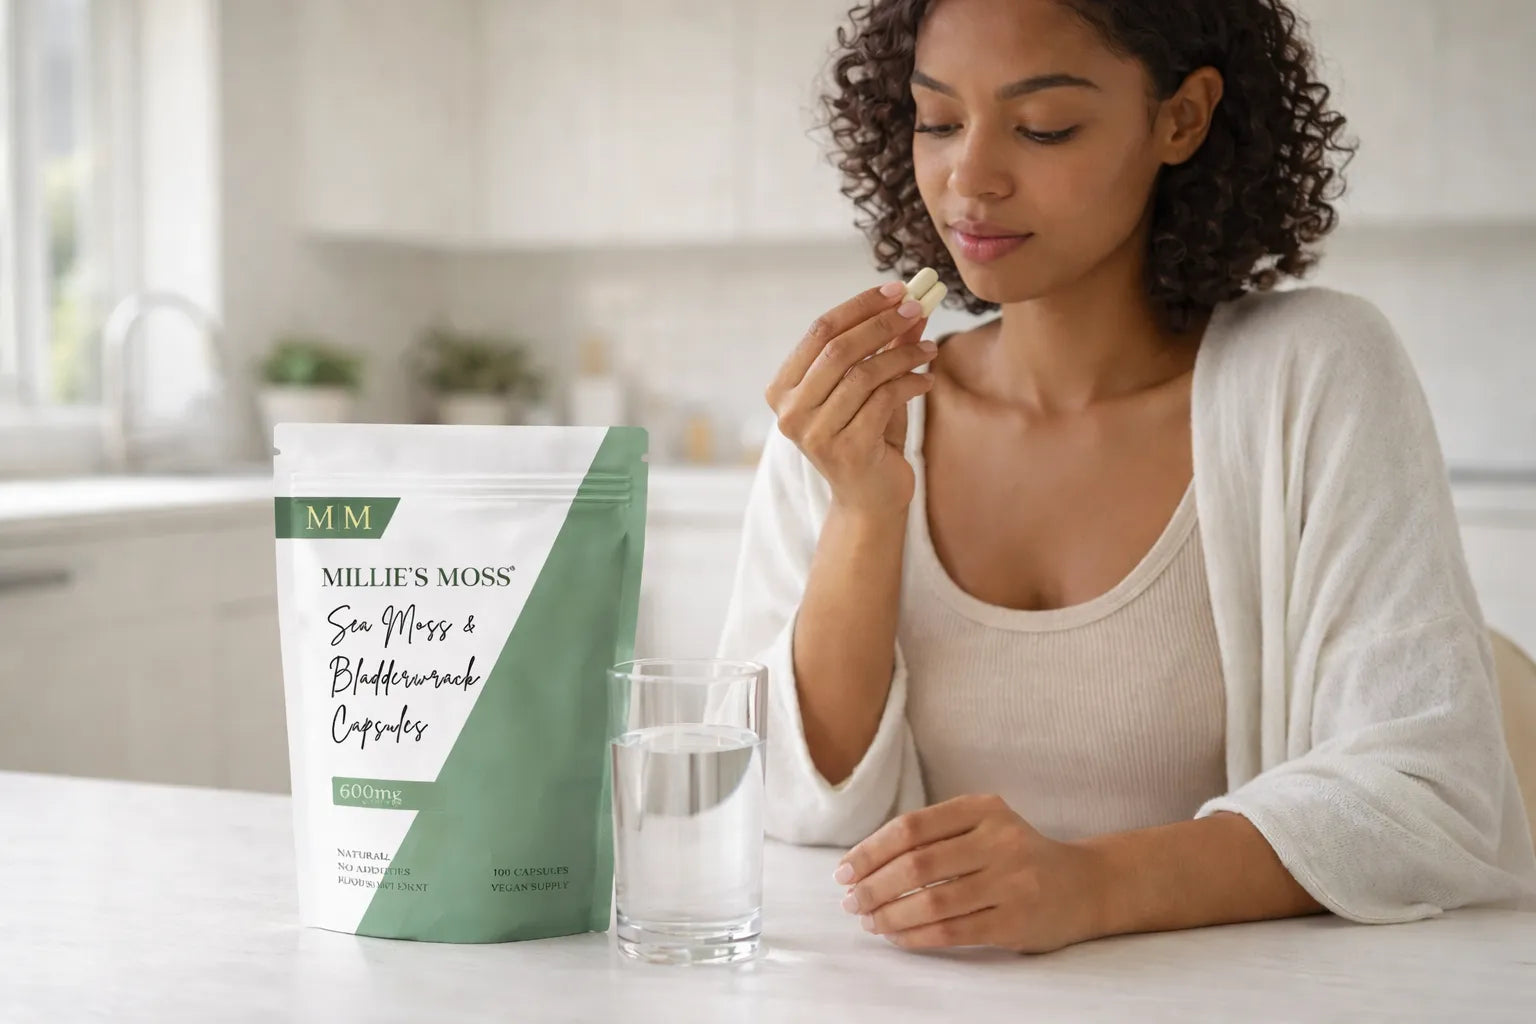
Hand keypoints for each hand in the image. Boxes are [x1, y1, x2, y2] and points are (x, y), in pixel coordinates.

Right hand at [764, 282, 936, 515]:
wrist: (870, 497)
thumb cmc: (866, 436)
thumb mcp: (871, 386)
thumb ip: (883, 347)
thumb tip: (911, 305)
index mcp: (783, 388)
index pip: (818, 330)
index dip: (859, 306)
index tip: (896, 290)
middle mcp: (790, 411)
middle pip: (838, 349)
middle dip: (882, 323)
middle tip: (917, 308)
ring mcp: (814, 434)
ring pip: (863, 374)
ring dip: (902, 354)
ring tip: (930, 348)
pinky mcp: (845, 451)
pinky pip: (883, 400)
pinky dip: (909, 383)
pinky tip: (926, 380)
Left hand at [834, 794, 1103, 953]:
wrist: (1085, 885)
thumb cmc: (1017, 855)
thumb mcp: (985, 825)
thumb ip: (936, 834)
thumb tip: (864, 863)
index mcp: (984, 809)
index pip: (912, 827)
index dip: (870, 850)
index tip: (844, 871)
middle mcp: (999, 840)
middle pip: (917, 864)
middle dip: (873, 885)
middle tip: (851, 901)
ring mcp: (1011, 882)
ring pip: (932, 901)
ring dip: (890, 914)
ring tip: (870, 921)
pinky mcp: (1016, 921)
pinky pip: (952, 931)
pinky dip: (916, 936)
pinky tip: (898, 936)